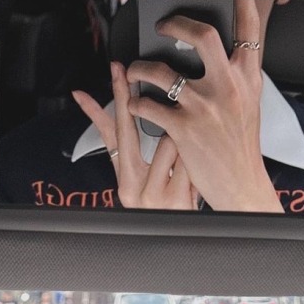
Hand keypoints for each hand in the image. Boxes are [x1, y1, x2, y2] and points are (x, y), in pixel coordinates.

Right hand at [72, 62, 196, 209]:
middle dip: (129, 98)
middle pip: (131, 130)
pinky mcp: (175, 199)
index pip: (112, 134)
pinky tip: (199, 172)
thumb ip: (133, 146)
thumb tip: (119, 111)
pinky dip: (196, 160)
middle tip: (126, 70)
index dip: (105, 103)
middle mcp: (133, 187)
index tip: (106, 77)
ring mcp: (154, 194)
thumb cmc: (164, 201)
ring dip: (181, 143)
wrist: (184, 233)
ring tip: (187, 159)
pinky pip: (189, 159)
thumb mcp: (143, 176)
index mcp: (124, 179)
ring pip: (168, 141)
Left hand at [126, 0, 282, 212]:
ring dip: (139, 68)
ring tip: (134, 71)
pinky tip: (135, 105)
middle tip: (162, 26)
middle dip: (175, 23)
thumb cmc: (241, 142)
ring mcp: (204, 107)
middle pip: (202, 35)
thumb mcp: (249, 102)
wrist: (240, 182)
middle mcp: (228, 87)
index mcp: (247, 78)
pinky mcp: (183, 128)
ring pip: (160, 70)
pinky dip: (135, 103)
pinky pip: (147, 104)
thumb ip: (238, 73)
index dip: (241, 2)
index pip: (248, 30)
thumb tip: (224, 48)